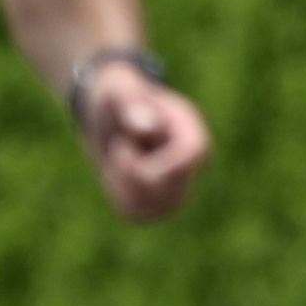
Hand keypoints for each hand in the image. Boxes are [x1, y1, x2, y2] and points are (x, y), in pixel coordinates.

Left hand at [80, 57, 208, 223]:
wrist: (109, 113)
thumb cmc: (117, 97)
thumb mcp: (117, 91)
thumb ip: (131, 103)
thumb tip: (146, 128)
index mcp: (196, 137)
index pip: (184, 164)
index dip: (146, 160)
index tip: (123, 144)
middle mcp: (194, 169)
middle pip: (162, 190)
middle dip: (130, 171)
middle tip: (121, 146)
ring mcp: (178, 192)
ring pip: (148, 207)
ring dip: (122, 183)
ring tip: (123, 158)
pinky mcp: (157, 207)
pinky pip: (133, 214)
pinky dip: (117, 194)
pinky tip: (120, 173)